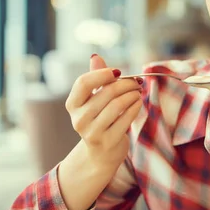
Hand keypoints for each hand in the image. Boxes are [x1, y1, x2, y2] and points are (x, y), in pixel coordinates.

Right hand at [65, 54, 142, 175]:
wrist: (100, 153)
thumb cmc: (99, 119)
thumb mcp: (94, 99)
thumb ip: (95, 77)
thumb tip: (95, 56)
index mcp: (72, 105)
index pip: (83, 82)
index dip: (102, 73)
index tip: (117, 72)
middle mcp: (79, 119)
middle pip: (106, 92)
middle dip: (126, 84)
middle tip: (136, 82)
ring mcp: (92, 132)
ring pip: (118, 104)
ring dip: (132, 94)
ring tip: (138, 92)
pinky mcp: (108, 142)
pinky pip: (126, 117)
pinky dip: (135, 106)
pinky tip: (138, 102)